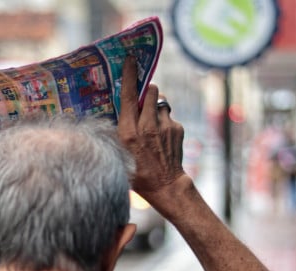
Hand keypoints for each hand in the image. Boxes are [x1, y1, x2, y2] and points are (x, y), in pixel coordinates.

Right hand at [117, 57, 185, 200]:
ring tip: (152, 123)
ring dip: (156, 106)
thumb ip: (119, 129)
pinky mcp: (177, 129)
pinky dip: (164, 121)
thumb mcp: (118, 152)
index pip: (128, 95)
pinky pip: (169, 116)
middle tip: (143, 100)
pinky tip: (161, 137)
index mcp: (128, 131)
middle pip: (151, 90)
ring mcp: (165, 126)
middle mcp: (147, 126)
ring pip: (162, 101)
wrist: (165, 186)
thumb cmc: (137, 172)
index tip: (130, 59)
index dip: (129, 74)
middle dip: (147, 91)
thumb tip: (119, 111)